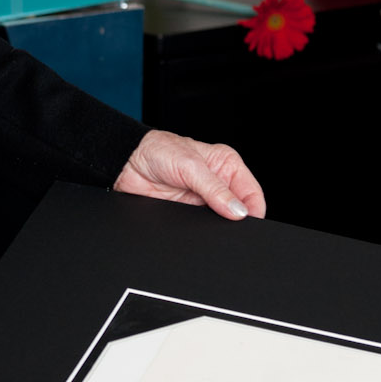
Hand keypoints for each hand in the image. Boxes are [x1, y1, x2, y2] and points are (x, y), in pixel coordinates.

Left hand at [113, 129, 265, 219]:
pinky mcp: (187, 212)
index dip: (253, 209)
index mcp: (226, 164)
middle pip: (239, 209)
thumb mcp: (191, 166)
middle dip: (237, 219)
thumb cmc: (157, 150)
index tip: (248, 221)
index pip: (252, 192)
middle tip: (231, 226)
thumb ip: (215, 189)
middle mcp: (218, 182)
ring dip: (218, 225)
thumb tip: (238, 210)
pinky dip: (203, 231)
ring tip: (210, 224)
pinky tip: (198, 229)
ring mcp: (203, 199)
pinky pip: (201, 227)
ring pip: (221, 220)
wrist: (127, 163)